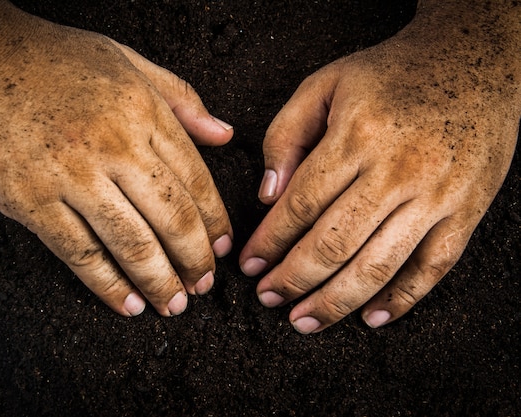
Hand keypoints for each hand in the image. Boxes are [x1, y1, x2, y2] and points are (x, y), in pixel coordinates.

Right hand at [0, 1, 232, 316]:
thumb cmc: (48, 57)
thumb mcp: (125, 59)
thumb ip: (180, 98)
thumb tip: (223, 135)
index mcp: (141, 111)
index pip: (196, 179)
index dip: (215, 221)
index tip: (223, 246)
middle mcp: (113, 146)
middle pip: (171, 218)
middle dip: (195, 261)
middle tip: (204, 286)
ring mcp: (71, 176)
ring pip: (132, 244)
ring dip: (159, 282)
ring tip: (174, 304)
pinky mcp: (31, 201)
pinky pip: (80, 254)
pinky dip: (108, 286)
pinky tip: (127, 304)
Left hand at [240, 1, 520, 332]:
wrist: (475, 61)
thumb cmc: (393, 73)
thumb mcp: (326, 84)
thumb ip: (286, 135)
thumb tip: (267, 194)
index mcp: (357, 136)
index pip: (300, 205)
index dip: (269, 241)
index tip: (249, 263)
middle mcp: (397, 171)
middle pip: (334, 243)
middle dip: (293, 280)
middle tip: (268, 298)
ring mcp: (436, 195)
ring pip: (378, 265)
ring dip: (335, 301)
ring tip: (304, 320)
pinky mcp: (466, 211)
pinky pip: (433, 267)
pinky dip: (402, 299)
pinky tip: (372, 317)